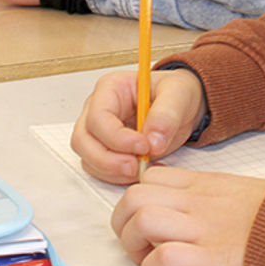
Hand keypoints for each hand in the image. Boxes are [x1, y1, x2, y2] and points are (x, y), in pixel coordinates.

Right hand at [71, 68, 207, 183]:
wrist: (181, 107)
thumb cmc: (175, 93)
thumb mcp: (179, 93)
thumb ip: (167, 114)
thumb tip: (153, 140)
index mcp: (110, 88)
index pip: (98, 116)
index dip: (116, 137)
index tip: (143, 146)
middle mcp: (97, 109)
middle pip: (83, 140)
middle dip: (108, 160)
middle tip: (136, 166)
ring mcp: (98, 131)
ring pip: (88, 158)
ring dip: (112, 171)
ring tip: (143, 168)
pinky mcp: (105, 150)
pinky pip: (100, 169)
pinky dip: (118, 177)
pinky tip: (143, 170)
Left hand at [111, 166, 264, 265]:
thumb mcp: (236, 192)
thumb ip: (206, 197)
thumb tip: (181, 211)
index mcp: (202, 184)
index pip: (150, 178)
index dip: (138, 200)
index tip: (147, 222)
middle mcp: (196, 203)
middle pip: (134, 196)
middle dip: (125, 224)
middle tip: (141, 246)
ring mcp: (202, 230)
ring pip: (142, 219)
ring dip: (135, 245)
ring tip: (150, 262)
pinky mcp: (210, 260)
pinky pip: (163, 258)